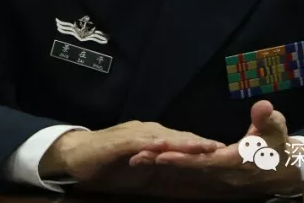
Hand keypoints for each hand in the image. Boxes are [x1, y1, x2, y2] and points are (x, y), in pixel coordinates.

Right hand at [38, 120, 223, 188]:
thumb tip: (187, 171)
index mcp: (155, 137)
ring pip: (165, 137)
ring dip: (186, 142)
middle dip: (203, 142)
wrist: (75, 155)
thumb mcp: (141, 168)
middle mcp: (148, 131)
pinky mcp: (120, 142)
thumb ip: (161, 166)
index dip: (204, 145)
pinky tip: (166, 147)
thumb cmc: (109, 164)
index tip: (227, 152)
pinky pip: (140, 143)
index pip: (185, 141)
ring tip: (206, 147)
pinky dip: (154, 145)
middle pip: (181, 136)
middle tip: (226, 148)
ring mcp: (134, 134)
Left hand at [135, 100, 301, 196]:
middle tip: (136, 156)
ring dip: (161, 166)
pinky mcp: (214, 177)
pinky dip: (170, 168)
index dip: (182, 158)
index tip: (161, 154)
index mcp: (234, 162)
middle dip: (162, 163)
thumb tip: (263, 107)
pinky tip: (153, 162)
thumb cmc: (278, 146)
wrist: (284, 169)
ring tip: (137, 159)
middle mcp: (221, 173)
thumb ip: (268, 120)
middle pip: (187, 168)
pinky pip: (188, 173)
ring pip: (184, 172)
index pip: (203, 160)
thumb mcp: (277, 130)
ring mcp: (217, 178)